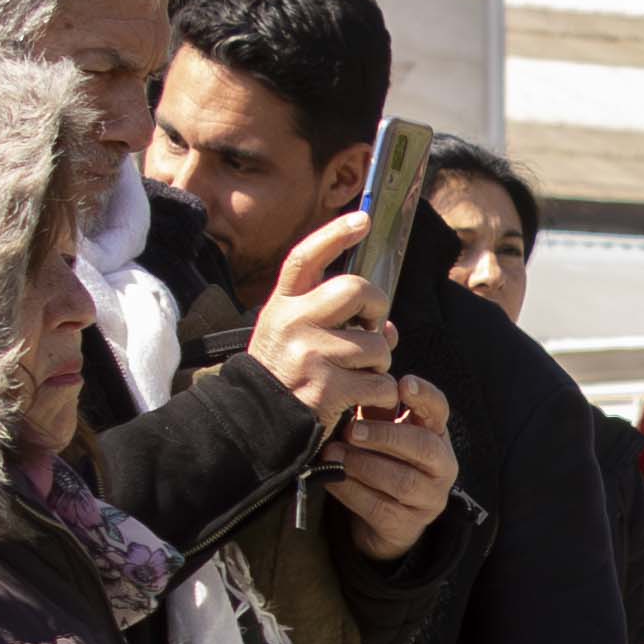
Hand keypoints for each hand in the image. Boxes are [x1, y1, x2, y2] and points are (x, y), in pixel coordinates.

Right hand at [245, 205, 394, 428]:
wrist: (256, 424)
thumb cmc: (285, 376)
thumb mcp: (293, 337)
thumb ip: (331, 321)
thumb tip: (387, 325)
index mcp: (282, 305)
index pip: (305, 258)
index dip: (335, 234)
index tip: (363, 218)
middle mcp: (292, 323)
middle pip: (355, 290)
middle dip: (377, 307)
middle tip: (374, 326)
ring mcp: (309, 354)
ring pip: (377, 344)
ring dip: (380, 362)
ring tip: (360, 374)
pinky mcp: (327, 388)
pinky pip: (380, 382)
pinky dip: (381, 394)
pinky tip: (362, 399)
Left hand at [327, 377, 456, 561]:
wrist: (379, 521)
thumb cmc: (379, 463)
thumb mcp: (379, 432)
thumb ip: (375, 410)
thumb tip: (354, 378)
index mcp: (435, 435)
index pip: (439, 410)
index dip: (424, 396)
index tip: (402, 384)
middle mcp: (442, 467)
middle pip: (424, 447)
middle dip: (386, 436)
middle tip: (351, 430)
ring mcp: (430, 499)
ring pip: (402, 481)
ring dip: (363, 465)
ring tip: (333, 455)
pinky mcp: (409, 526)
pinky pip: (381, 508)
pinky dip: (352, 492)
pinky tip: (331, 479)